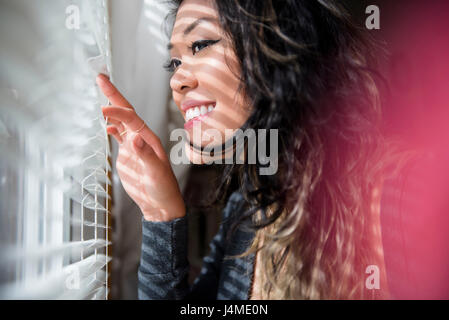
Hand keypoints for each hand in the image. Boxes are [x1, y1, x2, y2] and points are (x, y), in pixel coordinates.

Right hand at [96, 74, 184, 221]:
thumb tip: (134, 138)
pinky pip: (119, 137)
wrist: (160, 204)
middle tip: (101, 78)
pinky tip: (106, 125)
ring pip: (121, 122)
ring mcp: (134, 146)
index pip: (131, 119)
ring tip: (101, 95)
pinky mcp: (128, 156)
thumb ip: (146, 156)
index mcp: (150, 140)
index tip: (104, 109)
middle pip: (126, 113)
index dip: (118, 112)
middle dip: (114, 96)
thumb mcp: (156, 173)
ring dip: (112, 109)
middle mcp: (141, 139)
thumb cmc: (163, 189)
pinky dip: (112, 128)